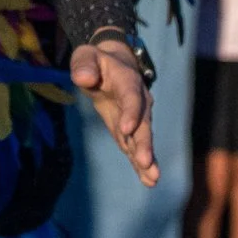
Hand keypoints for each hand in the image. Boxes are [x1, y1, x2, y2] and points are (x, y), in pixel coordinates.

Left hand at [70, 36, 157, 186]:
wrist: (110, 67)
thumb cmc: (95, 60)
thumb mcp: (86, 56)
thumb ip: (84, 65)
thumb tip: (84, 79)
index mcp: (127, 82)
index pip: (131, 98)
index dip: (131, 113)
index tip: (127, 129)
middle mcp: (139, 101)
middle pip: (143, 124)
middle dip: (144, 143)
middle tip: (146, 162)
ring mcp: (136, 118)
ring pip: (142, 139)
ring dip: (146, 159)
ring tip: (152, 179)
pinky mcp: (129, 130)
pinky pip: (135, 147)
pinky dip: (140, 164)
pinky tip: (148, 181)